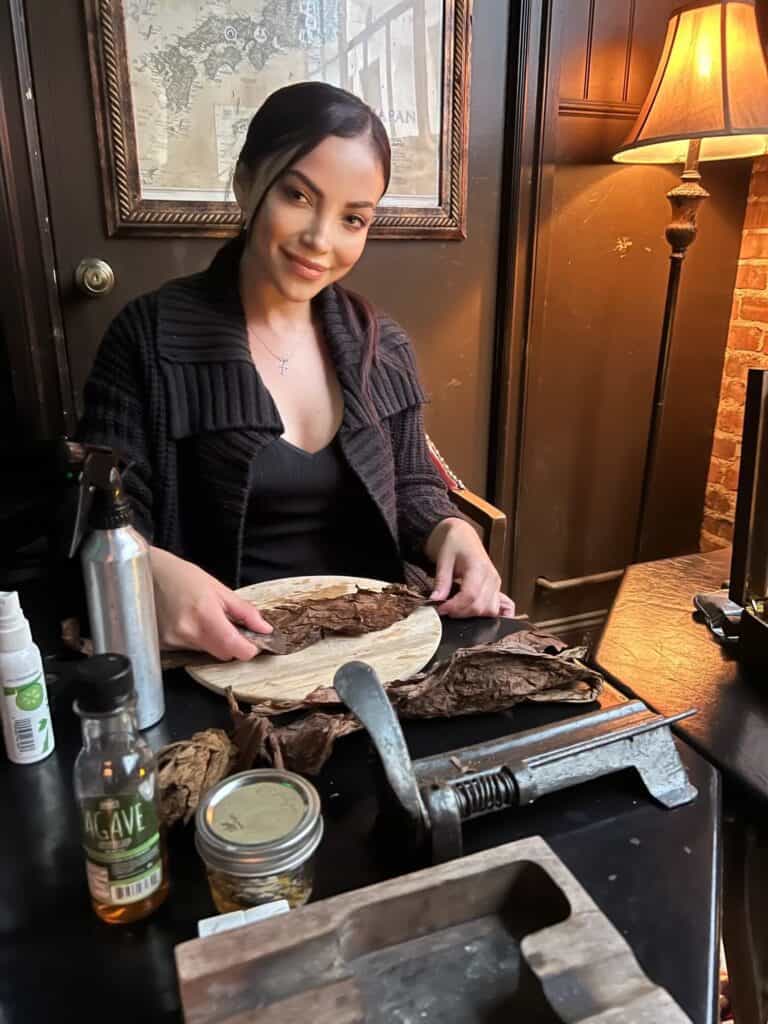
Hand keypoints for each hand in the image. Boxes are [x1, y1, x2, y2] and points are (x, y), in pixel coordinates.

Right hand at [149, 547, 271, 660]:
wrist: (149, 574)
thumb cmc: (183, 576)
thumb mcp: (219, 589)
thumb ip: (245, 612)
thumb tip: (265, 629)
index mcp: (205, 615)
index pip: (235, 649)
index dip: (249, 649)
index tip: (253, 642)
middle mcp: (187, 632)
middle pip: (223, 654)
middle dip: (232, 644)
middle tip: (229, 626)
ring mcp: (173, 641)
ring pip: (206, 653)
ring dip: (212, 641)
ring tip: (203, 619)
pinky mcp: (164, 646)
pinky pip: (190, 651)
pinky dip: (195, 641)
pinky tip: (189, 623)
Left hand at [425, 518, 515, 618]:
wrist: (463, 536)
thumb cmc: (454, 544)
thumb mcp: (443, 559)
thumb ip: (441, 581)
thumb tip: (436, 600)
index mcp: (479, 567)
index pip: (470, 595)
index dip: (455, 607)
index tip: (441, 609)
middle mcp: (492, 577)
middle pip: (480, 606)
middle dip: (460, 613)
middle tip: (444, 610)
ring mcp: (497, 583)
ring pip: (490, 610)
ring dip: (472, 615)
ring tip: (456, 609)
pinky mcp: (497, 588)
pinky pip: (499, 608)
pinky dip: (489, 615)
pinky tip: (477, 615)